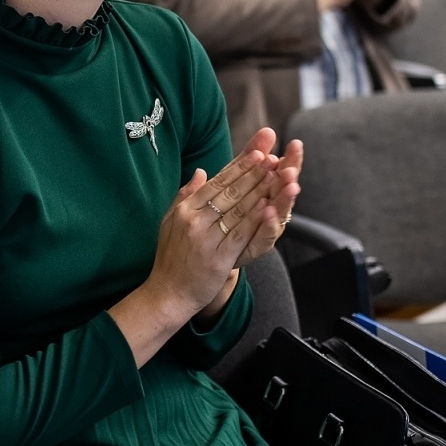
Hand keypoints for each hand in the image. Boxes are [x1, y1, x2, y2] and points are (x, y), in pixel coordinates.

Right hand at [143, 137, 281, 318]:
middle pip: (230, 193)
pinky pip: (240, 235)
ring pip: (238, 211)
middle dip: (254, 174)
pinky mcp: (218, 259)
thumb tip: (201, 172)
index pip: (217, 183)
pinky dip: (255, 220)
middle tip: (272, 158)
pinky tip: (269, 207)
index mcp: (185, 209)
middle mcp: (194, 221)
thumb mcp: (171, 221)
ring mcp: (205, 240)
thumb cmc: (171, 257)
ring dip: (259, 192)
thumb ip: (186, 195)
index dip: (239, 167)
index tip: (257, 153)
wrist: (168, 293)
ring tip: (277, 177)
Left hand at [234, 137, 303, 267]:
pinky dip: (267, 225)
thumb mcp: (234, 179)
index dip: (291, 159)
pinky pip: (264, 237)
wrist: (206, 251)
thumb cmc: (224, 211)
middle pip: (285, 190)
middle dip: (290, 177)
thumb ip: (250, 156)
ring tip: (290, 185)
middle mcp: (272, 210)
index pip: (284, 172)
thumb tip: (268, 130)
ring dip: (284, 199)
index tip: (296, 144)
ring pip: (280, 213)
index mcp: (269, 191)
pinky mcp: (255, 247)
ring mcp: (266, 229)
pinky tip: (268, 211)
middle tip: (292, 167)